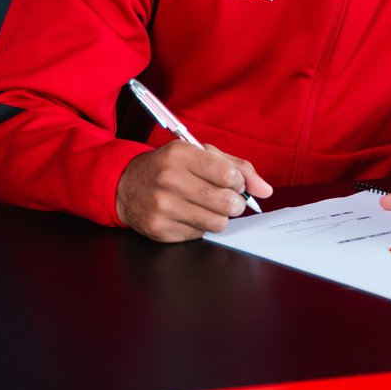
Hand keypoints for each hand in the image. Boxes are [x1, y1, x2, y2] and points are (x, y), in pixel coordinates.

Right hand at [115, 140, 272, 242]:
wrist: (125, 185)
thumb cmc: (169, 167)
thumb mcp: (199, 155)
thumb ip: (237, 167)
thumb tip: (265, 190)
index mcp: (181, 154)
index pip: (229, 175)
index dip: (238, 183)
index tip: (232, 183)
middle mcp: (170, 180)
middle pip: (227, 202)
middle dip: (234, 203)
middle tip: (226, 199)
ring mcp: (163, 207)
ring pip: (217, 223)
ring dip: (219, 217)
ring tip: (207, 207)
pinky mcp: (160, 229)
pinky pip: (199, 235)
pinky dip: (200, 227)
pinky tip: (188, 214)